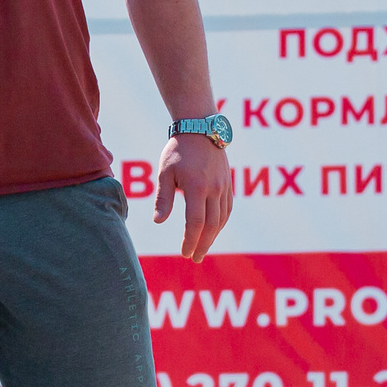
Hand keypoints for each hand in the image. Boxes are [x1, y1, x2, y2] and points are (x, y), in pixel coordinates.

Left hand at [153, 133, 233, 260]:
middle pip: (212, 225)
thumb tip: (158, 222)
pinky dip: (221, 223)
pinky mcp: (228, 183)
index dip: (190, 241)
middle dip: (203, 245)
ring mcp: (224, 186)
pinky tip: (213, 231)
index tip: (184, 253)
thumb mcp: (165, 172)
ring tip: (202, 248)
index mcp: (196, 187)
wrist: (201, 128)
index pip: (195, 222)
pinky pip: (227, 209)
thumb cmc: (178, 150)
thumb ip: (163, 198)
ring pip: (222, 219)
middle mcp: (214, 189)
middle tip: (194, 258)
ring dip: (213, 237)